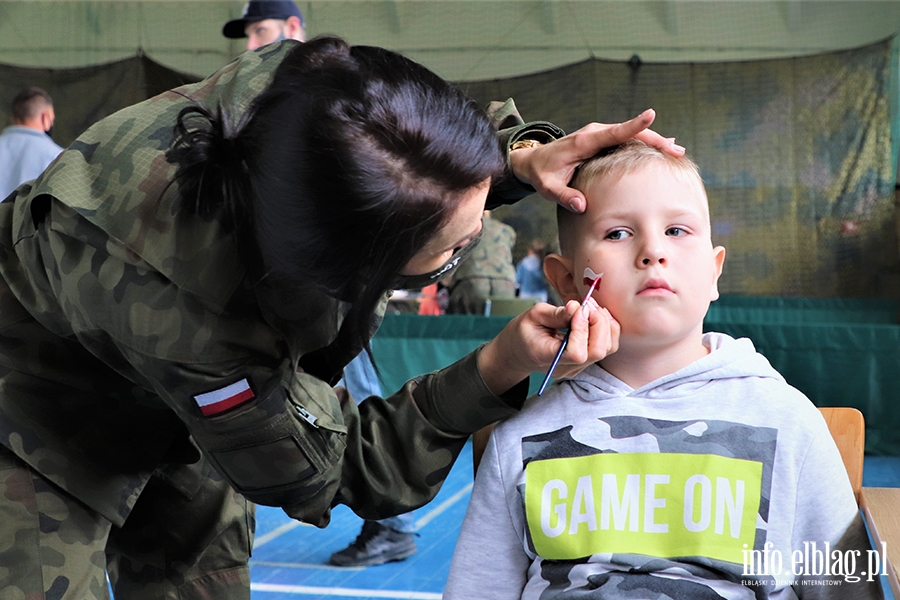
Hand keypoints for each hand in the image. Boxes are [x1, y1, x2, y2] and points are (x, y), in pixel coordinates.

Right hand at [477, 298, 619, 395]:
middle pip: (597, 352)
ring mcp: (578, 367)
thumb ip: (557, 313)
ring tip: (590, 307)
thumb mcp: (533, 316)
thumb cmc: (524, 331)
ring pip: (607, 348)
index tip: (577, 309)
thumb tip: (578, 306)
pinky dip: (607, 328)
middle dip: (598, 323)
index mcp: (548, 358)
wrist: (520, 350)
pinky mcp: (586, 361)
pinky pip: (607, 346)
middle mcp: (567, 368)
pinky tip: (595, 315)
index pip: (577, 353)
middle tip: (587, 305)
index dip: (582, 330)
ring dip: (604, 324)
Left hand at [508, 108, 683, 212]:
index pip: (613, 132)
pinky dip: (644, 144)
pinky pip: (626, 140)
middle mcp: (595, 134)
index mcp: (584, 143)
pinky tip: (662, 149)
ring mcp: (599, 136)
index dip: (633, 125)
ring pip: (631, 136)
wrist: (534, 160)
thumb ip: (563, 196)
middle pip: (630, 133)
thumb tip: (581, 206)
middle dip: (655, 139)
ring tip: (677, 151)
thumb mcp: (548, 188)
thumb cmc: (542, 173)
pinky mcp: (602, 141)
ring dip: (654, 141)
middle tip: (677, 150)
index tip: (651, 114)